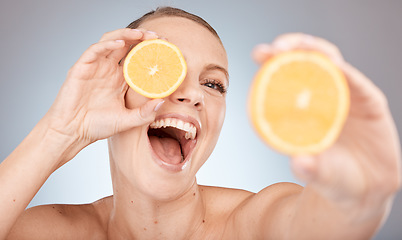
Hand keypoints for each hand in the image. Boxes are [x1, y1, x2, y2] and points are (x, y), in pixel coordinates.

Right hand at [42, 28, 163, 160]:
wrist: (72, 132)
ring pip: (111, 41)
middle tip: (158, 37)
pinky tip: (120, 43)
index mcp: (120, 79)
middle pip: (127, 45)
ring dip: (126, 34)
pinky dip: (107, 44)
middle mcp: (109, 69)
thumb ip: (144, 113)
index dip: (150, 51)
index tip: (166, 49)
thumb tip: (162, 102)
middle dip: (142, 38)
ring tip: (141, 34)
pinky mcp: (82, 68)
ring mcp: (96, 67)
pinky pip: (95, 50)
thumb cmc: (97, 126)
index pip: (137, 58)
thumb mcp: (127, 121)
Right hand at [252, 33, 400, 217]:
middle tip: (272, 49)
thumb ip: (320, 173)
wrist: (343, 190)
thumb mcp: (338, 183)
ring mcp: (325, 101)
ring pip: (306, 69)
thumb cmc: (348, 185)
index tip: (313, 60)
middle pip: (326, 61)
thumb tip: (299, 162)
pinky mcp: (307, 109)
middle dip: (300, 48)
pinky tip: (260, 79)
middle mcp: (346, 99)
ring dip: (283, 57)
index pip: (350, 77)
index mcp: (366, 109)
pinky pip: (291, 90)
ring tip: (260, 54)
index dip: (330, 65)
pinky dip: (275, 80)